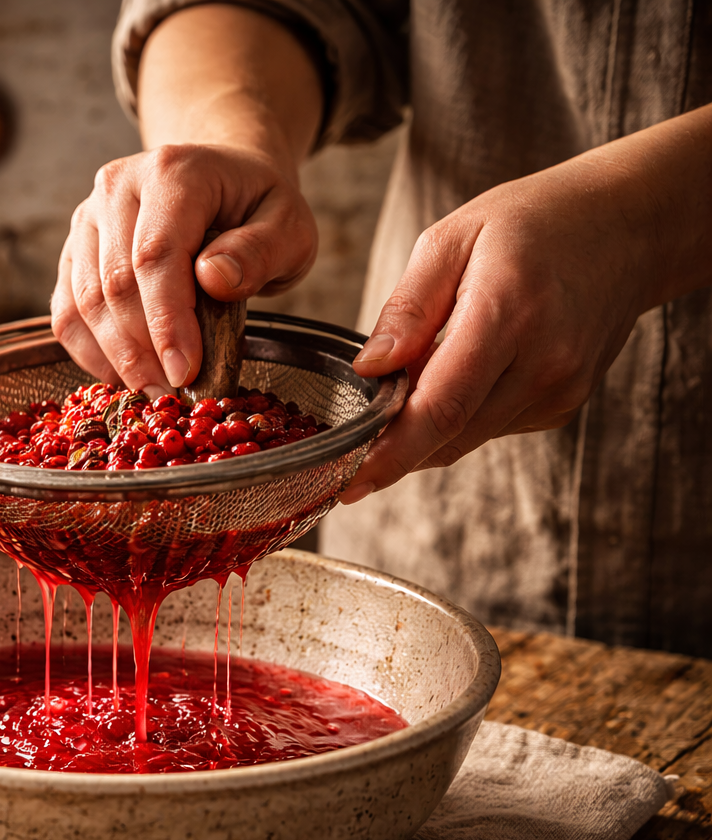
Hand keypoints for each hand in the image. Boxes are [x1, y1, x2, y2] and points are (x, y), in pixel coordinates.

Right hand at [50, 143, 316, 396]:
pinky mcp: (73, 251)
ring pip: (84, 302)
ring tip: (154, 389)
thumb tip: (214, 279)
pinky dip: (91, 353)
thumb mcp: (289, 226)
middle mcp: (118, 187)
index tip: (186, 373)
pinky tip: (125, 375)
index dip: (167, 321)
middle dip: (142, 351)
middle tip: (173, 395)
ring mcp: (87, 218)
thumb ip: (260, 250)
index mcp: (173, 172)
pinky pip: (65, 312)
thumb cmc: (257, 210)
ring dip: (117, 357)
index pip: (157, 254)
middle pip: (114, 283)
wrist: (224, 181)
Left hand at [342, 103, 711, 502]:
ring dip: (423, 432)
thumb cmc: (533, 223)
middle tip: (344, 456)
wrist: (628, 226)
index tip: (346, 482)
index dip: (390, 454)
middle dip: (393, 452)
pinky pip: (491, 427)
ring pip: (467, 438)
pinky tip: (455, 378)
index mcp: (506, 314)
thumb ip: (407, 309)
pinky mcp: (564, 404)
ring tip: (400, 393)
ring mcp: (561, 389)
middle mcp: (543, 363)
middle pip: (450, 435)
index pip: (441, 407)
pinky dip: (458, 418)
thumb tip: (368, 370)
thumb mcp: (451, 239)